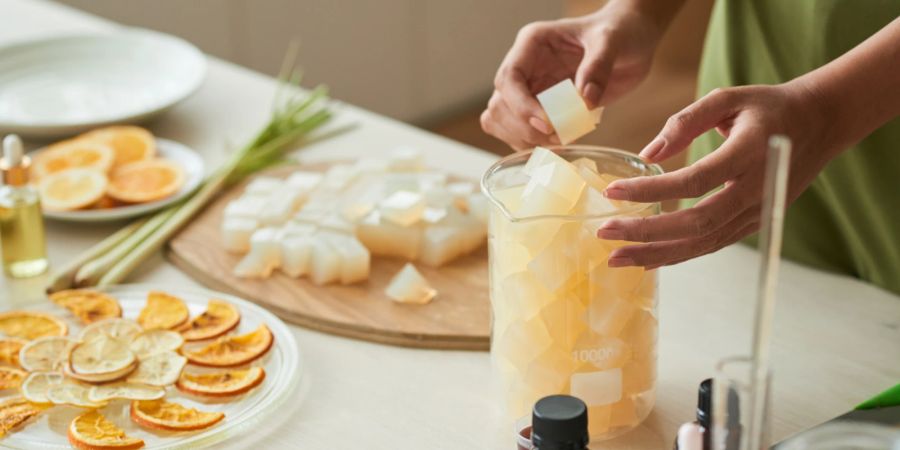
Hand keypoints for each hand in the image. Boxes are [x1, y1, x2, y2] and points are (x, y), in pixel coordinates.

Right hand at [480, 5, 662, 149]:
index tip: (548, 125)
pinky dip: (534, 143)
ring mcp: (529, 88)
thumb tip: (584, 100)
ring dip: (525, 139)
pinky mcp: (539, 107)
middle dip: (524, 128)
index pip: (509, 79)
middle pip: (499, 105)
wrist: (631, 43)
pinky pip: (519, 132)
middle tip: (558, 137)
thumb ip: (598, 66)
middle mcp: (525, 67)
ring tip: (559, 140)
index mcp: (532, 44)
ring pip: (501, 121)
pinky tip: (560, 141)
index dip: (521, 107)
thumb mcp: (611, 41)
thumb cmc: (619, 32)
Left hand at [597, 82, 840, 268]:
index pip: (693, 181)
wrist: (821, 123)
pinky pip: (712, 245)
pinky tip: (647, 259)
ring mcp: (757, 212)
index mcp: (748, 154)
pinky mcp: (754, 223)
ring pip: (703, 243)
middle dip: (646, 232)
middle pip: (696, 223)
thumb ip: (685, 121)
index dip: (650, 191)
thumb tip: (647, 154)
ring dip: (656, 253)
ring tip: (616, 258)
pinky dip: (678, 255)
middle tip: (604, 232)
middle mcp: (756, 190)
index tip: (612, 191)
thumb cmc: (768, 107)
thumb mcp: (727, 99)